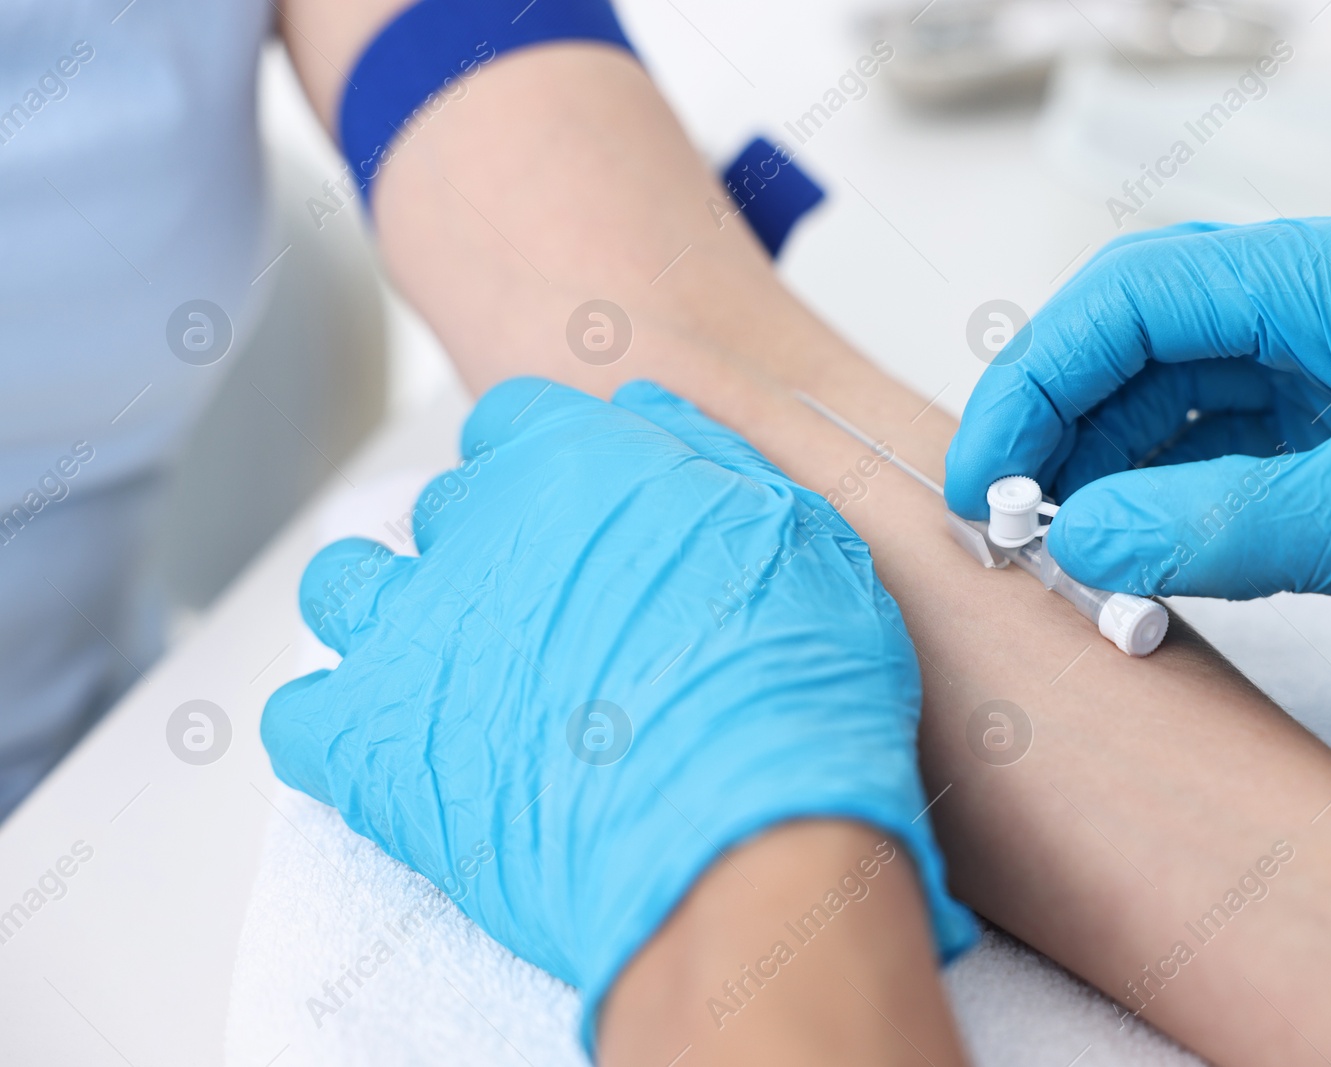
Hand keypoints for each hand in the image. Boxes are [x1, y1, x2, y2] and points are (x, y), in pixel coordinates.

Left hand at [262, 378, 974, 1048]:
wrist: (742, 841)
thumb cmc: (790, 696)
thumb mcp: (795, 537)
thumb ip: (705, 458)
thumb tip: (640, 409)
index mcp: (575, 464)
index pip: (513, 424)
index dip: (543, 474)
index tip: (570, 524)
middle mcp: (481, 530)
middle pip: (443, 511)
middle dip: (483, 554)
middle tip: (544, 626)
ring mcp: (415, 635)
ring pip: (345, 586)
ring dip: (387, 617)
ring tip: (452, 675)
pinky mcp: (371, 746)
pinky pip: (300, 719)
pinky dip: (339, 736)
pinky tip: (407, 762)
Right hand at [945, 203, 1330, 643]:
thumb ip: (1215, 527)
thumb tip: (1079, 538)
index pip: (1135, 298)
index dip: (1033, 384)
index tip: (982, 478)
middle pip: (1145, 334)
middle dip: (1057, 418)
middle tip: (1003, 513)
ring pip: (1183, 393)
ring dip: (1108, 465)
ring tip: (1062, 546)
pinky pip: (1233, 449)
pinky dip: (1170, 498)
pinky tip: (1136, 550)